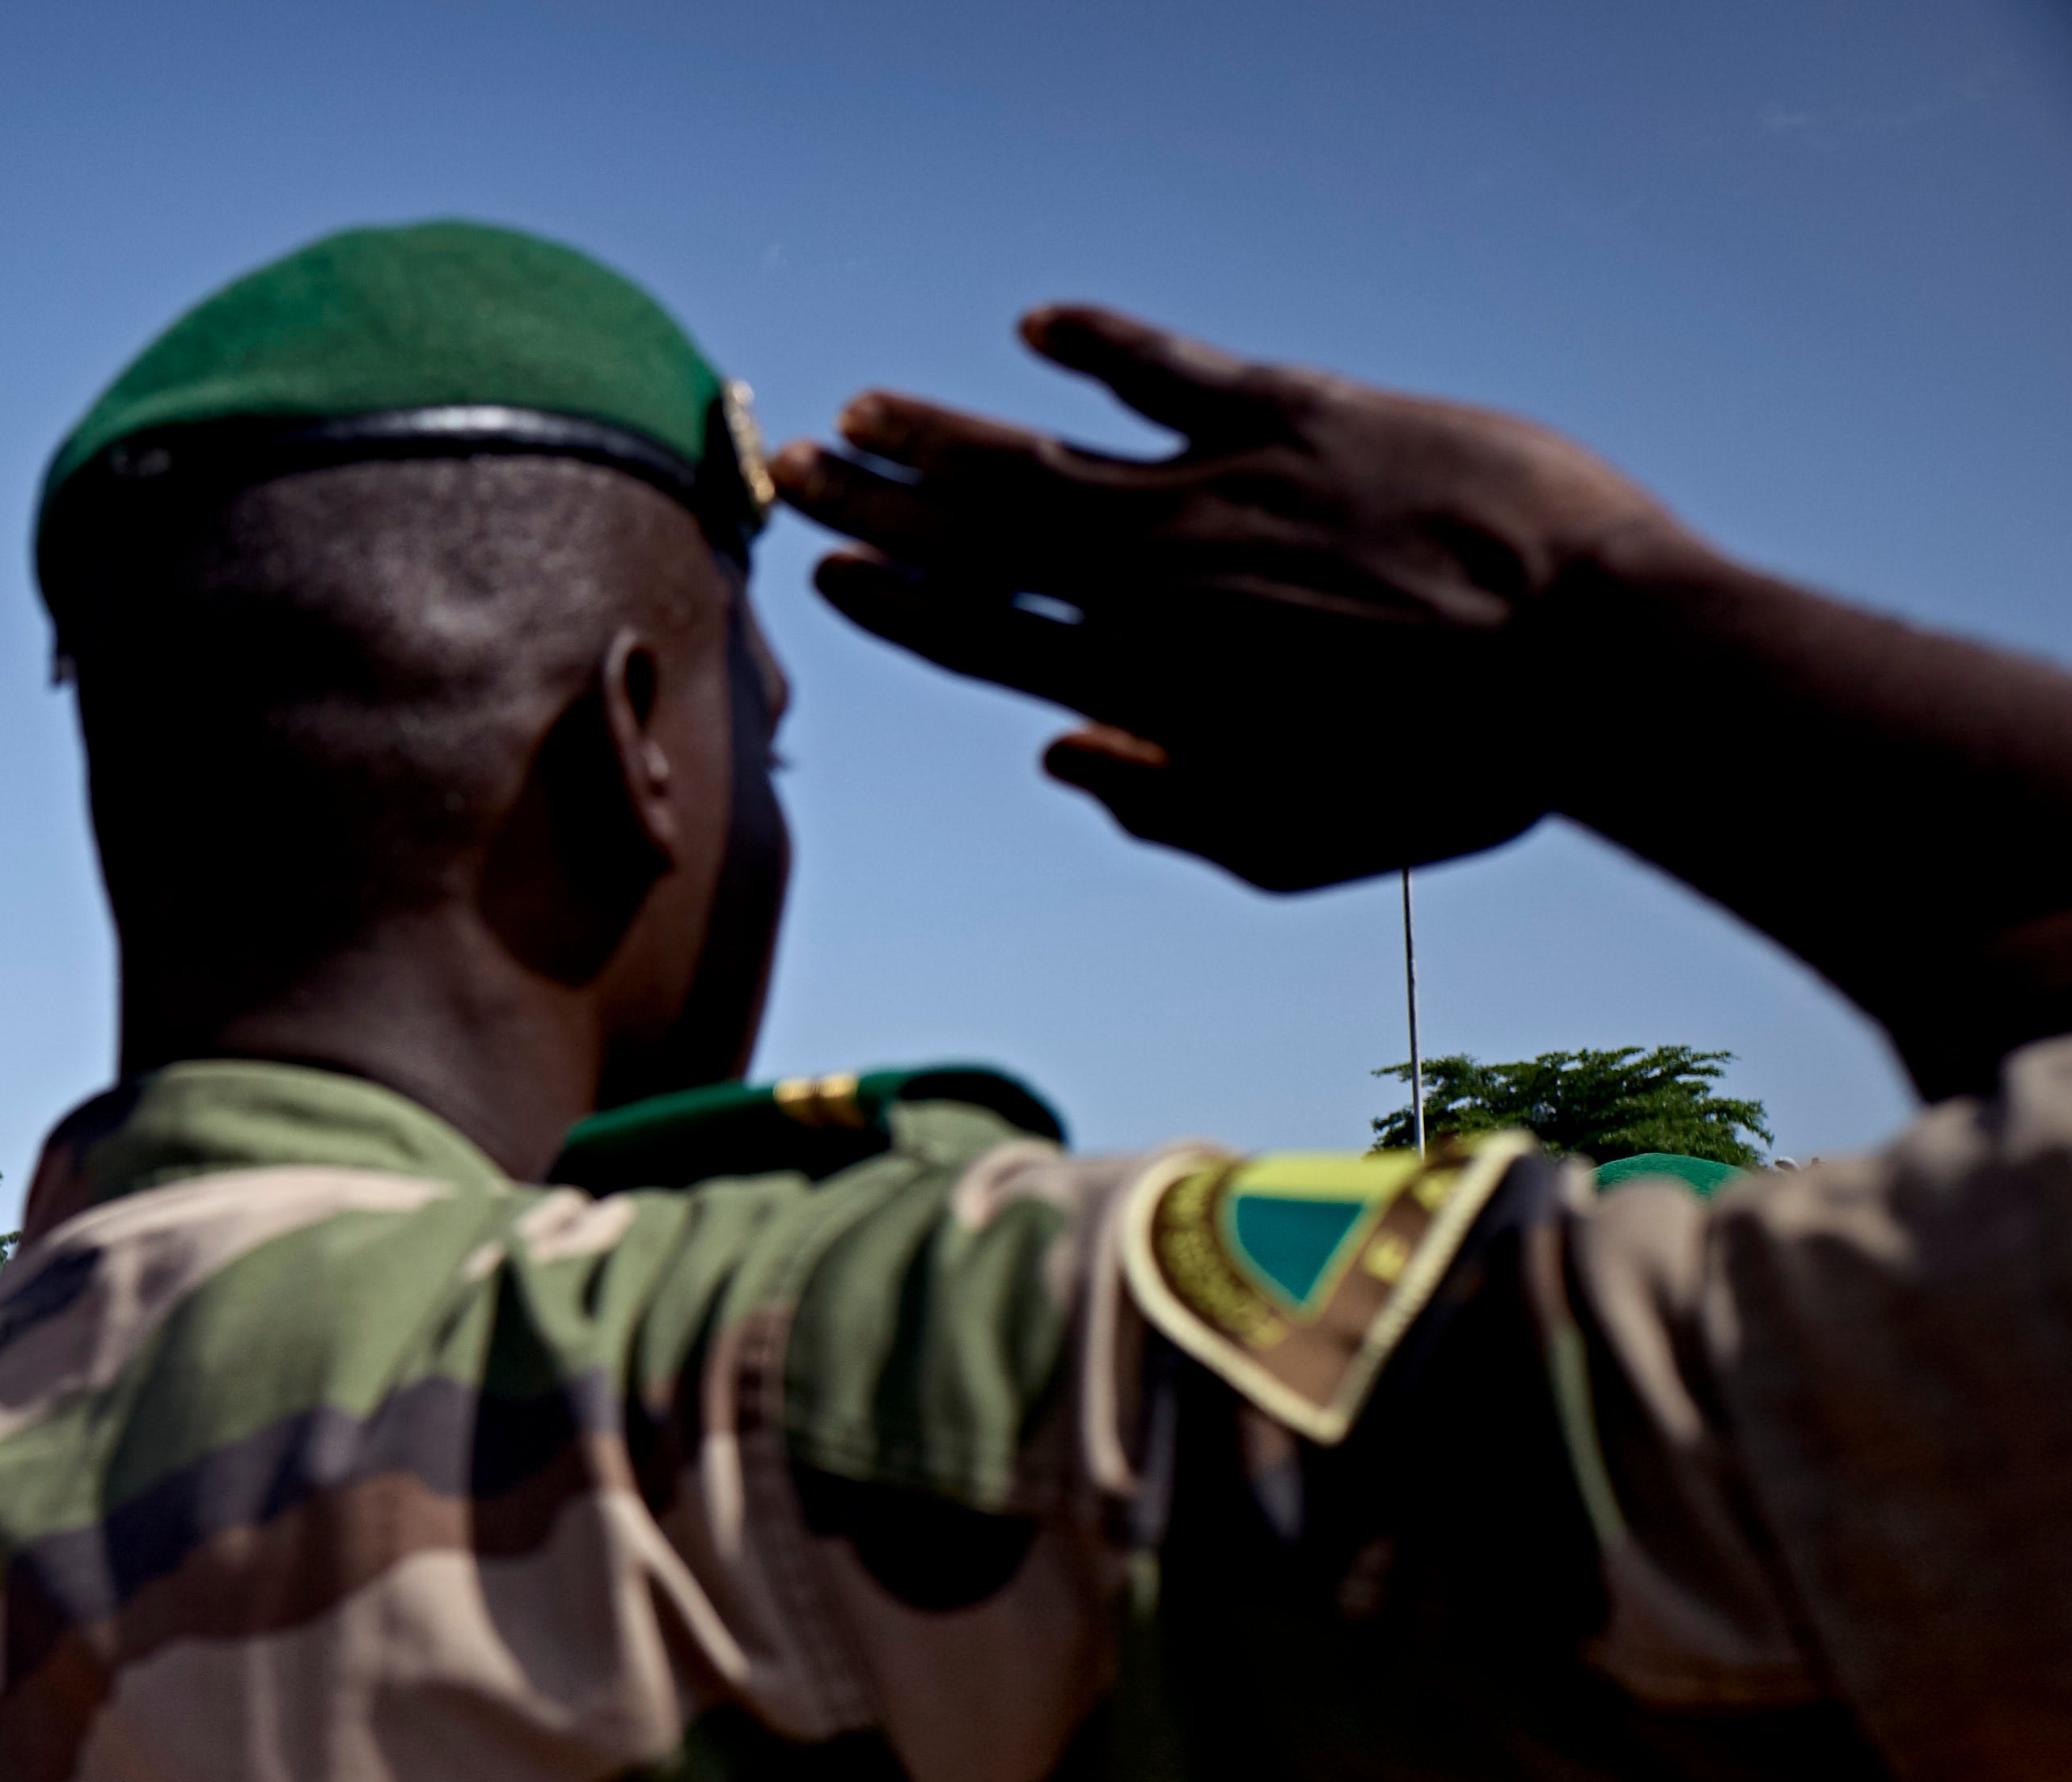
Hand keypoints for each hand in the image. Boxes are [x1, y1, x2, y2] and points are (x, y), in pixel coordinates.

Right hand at [779, 307, 1685, 891]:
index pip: (982, 635)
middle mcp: (1152, 585)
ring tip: (868, 411)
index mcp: (1146, 688)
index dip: (898, 602)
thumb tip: (1059, 754)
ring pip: (1039, 453)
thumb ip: (1168, 813)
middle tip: (799, 468)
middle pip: (978, 536)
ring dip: (943, 430)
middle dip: (877, 502)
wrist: (1591, 661)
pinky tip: (1037, 329)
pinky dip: (1096, 345)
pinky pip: (1166, 369)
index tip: (834, 569)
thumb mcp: (1298, 844)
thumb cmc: (1459, 775)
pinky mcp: (1297, 417)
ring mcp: (1215, 491)